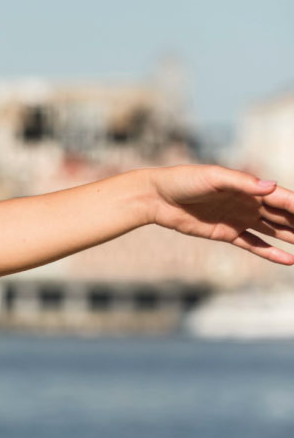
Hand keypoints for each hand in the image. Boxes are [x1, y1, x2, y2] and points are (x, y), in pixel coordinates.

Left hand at [149, 164, 293, 264]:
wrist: (156, 197)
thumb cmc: (184, 180)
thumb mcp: (212, 177)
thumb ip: (242, 182)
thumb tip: (271, 187)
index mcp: (250, 188)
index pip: (284, 199)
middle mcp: (249, 203)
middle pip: (284, 216)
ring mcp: (239, 219)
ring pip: (274, 231)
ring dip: (293, 238)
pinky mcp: (226, 233)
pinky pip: (253, 245)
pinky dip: (270, 252)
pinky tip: (288, 260)